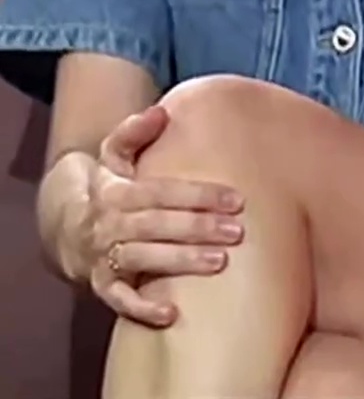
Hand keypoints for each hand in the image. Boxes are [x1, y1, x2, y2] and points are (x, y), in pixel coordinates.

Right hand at [86, 105, 243, 325]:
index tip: (236, 199)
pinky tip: (172, 314)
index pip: (162, 191)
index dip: (198, 194)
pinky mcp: (101, 284)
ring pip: (144, 258)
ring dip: (181, 261)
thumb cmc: (105, 185)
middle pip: (158, 224)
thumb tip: (160, 112)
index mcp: (116, 190)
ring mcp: (104, 256)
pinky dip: (142, 308)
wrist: (63, 224)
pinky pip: (119, 300)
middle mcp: (110, 223)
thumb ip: (135, 131)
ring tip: (219, 262)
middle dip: (198, 227)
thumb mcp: (113, 153)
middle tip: (237, 231)